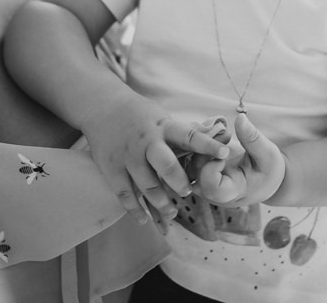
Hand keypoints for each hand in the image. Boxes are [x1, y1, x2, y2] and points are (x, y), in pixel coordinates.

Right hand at [81, 92, 229, 225]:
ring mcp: (128, 157)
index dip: (207, 145)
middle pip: (166, 165)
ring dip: (161, 203)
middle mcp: (146, 143)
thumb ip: (180, 135)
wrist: (102, 107)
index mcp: (163, 127)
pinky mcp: (112, 170)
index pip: (189, 136)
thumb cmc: (140, 115)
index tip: (225, 153)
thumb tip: (214, 143)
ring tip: (171, 213)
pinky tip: (145, 220)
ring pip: (147, 186)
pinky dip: (135, 210)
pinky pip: (125, 195)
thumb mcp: (162, 117)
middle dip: (179, 182)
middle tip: (187, 192)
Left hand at [194, 113, 286, 206]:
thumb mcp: (267, 154)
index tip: (226, 153)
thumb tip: (240, 118)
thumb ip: (252, 138)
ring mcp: (204, 184)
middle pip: (195, 174)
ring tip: (223, 135)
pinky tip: (216, 137)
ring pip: (189, 165)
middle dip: (206, 150)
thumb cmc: (268, 169)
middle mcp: (213, 192)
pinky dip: (201, 145)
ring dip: (203, 145)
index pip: (210, 187)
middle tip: (225, 135)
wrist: (265, 178)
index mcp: (230, 193)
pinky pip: (191, 159)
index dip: (212, 168)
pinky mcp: (201, 173)